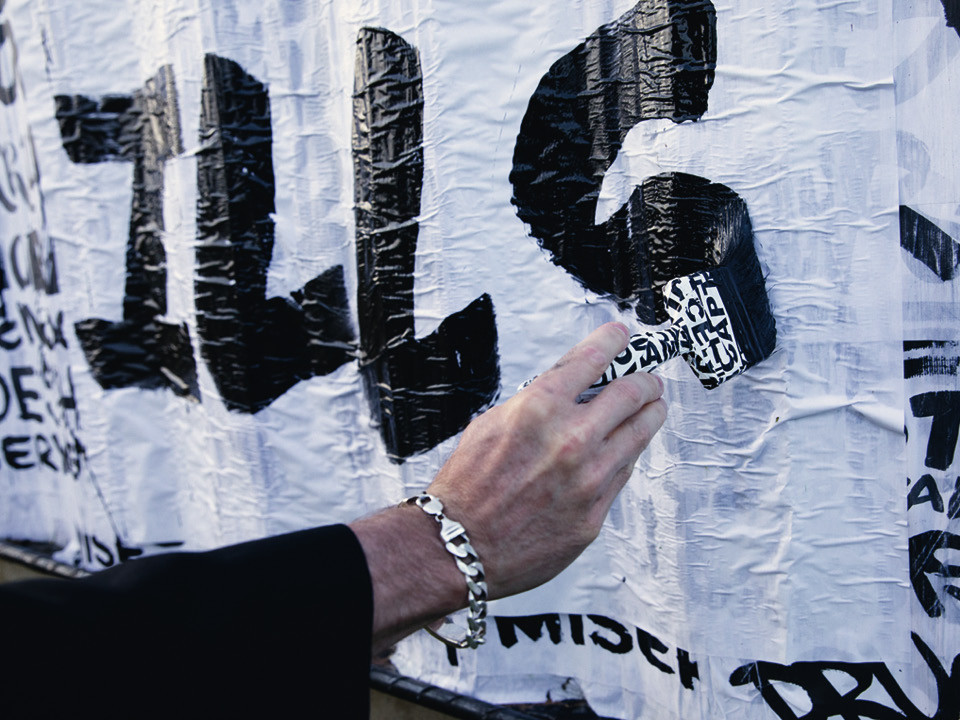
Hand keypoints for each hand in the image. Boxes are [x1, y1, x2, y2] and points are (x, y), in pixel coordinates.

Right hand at [428, 322, 667, 598]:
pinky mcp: (594, 514)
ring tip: (653, 408)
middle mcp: (570, 439)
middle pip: (632, 393)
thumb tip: (571, 388)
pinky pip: (623, 474)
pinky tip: (622, 450)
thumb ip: (536, 403)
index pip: (592, 360)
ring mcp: (588, 479)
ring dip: (650, 414)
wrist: (458, 545)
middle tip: (650, 379)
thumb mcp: (492, 423)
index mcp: (539, 408)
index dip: (613, 341)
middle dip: (646, 381)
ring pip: (640, 433)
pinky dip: (625, 456)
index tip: (622, 336)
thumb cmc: (467, 485)